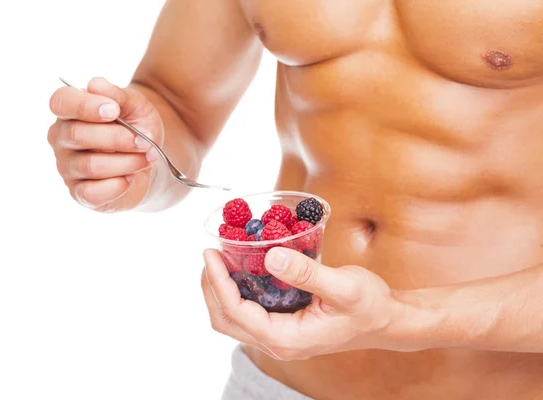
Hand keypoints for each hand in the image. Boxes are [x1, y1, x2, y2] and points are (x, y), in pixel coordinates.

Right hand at [47, 77, 163, 211]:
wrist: (149, 158)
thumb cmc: (136, 127)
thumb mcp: (136, 106)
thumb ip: (119, 96)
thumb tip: (96, 84)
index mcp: (70, 110)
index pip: (61, 102)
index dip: (85, 106)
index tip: (114, 111)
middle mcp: (61, 138)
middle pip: (78, 135)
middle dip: (118, 138)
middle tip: (145, 141)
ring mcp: (67, 167)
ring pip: (90, 165)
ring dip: (127, 162)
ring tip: (146, 158)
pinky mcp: (80, 193)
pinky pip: (92, 193)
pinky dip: (118, 186)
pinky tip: (131, 178)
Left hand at [201, 247, 404, 360]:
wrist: (388, 321)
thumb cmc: (371, 307)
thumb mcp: (343, 287)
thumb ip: (307, 273)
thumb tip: (271, 255)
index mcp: (287, 339)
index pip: (238, 312)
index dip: (218, 282)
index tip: (210, 253)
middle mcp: (278, 343)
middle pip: (227, 320)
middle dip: (211, 287)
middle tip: (210, 254)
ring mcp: (280, 337)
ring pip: (234, 319)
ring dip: (220, 290)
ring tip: (219, 260)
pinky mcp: (284, 326)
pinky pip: (249, 313)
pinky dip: (237, 292)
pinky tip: (242, 269)